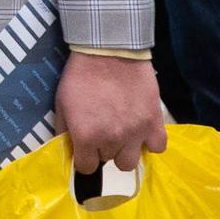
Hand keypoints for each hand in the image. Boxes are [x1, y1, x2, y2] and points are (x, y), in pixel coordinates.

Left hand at [53, 52, 168, 171]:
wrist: (109, 51)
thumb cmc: (81, 75)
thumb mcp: (61, 102)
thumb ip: (64, 131)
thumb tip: (67, 150)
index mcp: (87, 136)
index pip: (86, 167)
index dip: (84, 157)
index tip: (85, 147)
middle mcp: (112, 140)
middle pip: (108, 160)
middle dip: (103, 148)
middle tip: (102, 128)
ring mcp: (136, 133)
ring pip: (130, 161)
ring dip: (124, 150)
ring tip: (122, 132)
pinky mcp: (154, 122)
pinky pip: (157, 147)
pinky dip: (150, 143)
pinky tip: (142, 131)